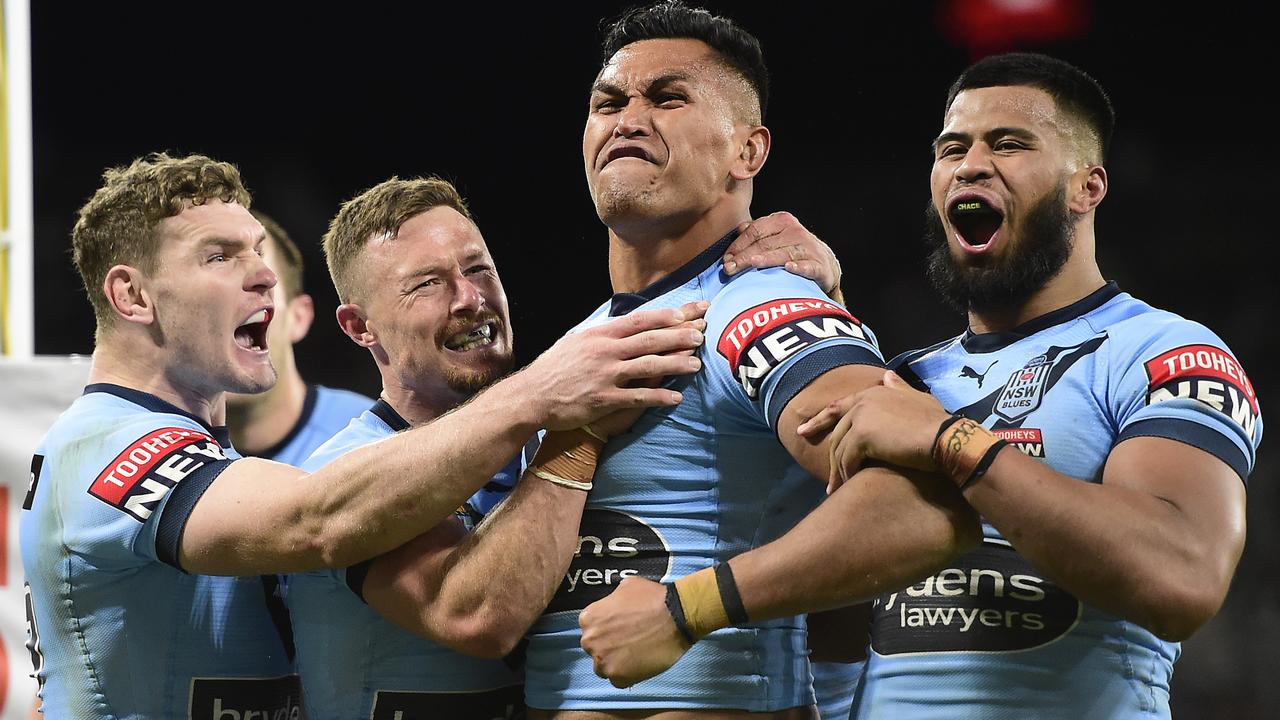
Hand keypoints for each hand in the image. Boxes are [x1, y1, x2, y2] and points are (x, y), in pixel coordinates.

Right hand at [525, 301, 708, 430]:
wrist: (531, 397)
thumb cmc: (554, 369)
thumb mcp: (575, 342)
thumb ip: (601, 335)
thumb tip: (621, 326)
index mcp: (599, 335)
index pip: (639, 320)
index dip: (665, 316)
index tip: (687, 312)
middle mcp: (605, 352)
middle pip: (649, 340)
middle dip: (679, 335)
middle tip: (702, 333)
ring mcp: (605, 375)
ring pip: (649, 366)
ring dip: (675, 364)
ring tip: (697, 364)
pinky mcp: (604, 399)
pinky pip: (638, 397)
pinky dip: (659, 397)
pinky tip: (677, 398)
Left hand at [579, 576, 690, 687]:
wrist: (675, 616)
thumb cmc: (652, 598)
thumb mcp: (626, 586)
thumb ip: (612, 599)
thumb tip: (614, 604)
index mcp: (588, 618)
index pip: (590, 628)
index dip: (605, 629)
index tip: (619, 629)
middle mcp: (590, 641)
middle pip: (595, 648)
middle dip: (608, 646)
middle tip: (628, 641)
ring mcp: (603, 661)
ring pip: (604, 667)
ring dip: (616, 662)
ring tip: (635, 654)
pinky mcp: (619, 677)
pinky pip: (618, 680)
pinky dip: (628, 675)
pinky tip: (641, 663)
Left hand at [722, 212, 842, 296]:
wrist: (824, 264)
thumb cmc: (792, 250)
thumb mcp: (775, 237)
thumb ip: (756, 233)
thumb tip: (738, 229)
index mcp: (781, 221)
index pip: (755, 231)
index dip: (738, 245)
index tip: (726, 259)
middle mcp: (795, 231)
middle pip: (765, 244)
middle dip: (745, 257)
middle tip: (729, 269)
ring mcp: (808, 247)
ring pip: (783, 254)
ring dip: (766, 260)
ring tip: (751, 264)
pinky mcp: (819, 265)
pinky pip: (808, 266)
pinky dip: (799, 267)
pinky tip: (788, 268)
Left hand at [796, 370, 951, 492]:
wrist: (945, 439)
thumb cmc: (937, 423)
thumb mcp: (919, 400)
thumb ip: (900, 388)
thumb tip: (887, 375)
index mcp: (872, 393)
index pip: (838, 407)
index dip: (820, 420)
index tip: (803, 432)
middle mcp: (862, 402)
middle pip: (837, 433)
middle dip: (831, 458)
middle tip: (828, 482)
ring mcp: (860, 418)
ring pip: (840, 449)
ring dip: (840, 472)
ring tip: (839, 491)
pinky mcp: (861, 436)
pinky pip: (847, 459)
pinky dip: (848, 475)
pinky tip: (850, 487)